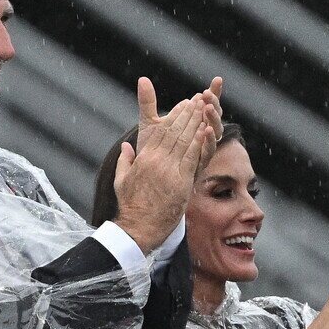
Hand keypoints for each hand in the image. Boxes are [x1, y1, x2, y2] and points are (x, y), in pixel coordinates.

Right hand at [114, 84, 212, 252]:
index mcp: (144, 158)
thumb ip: (125, 161)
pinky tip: (207, 132)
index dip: (174, 115)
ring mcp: (170, 172)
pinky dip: (200, 143)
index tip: (184, 105)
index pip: (162, 130)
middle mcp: (157, 162)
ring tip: (205, 110)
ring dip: (196, 123)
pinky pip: (193, 159)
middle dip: (188, 114)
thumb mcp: (121, 180)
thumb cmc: (130, 206)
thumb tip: (127, 146)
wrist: (138, 227)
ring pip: (186, 141)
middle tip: (198, 100)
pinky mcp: (182, 183)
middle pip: (176, 131)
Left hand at [135, 75, 222, 157]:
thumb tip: (142, 79)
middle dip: (214, 103)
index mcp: (194, 124)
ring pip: (215, 132)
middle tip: (209, 92)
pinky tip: (207, 129)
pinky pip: (208, 152)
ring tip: (208, 107)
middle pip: (214, 116)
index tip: (218, 79)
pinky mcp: (198, 165)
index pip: (208, 104)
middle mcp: (201, 136)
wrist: (147, 177)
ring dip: (213, 119)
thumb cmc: (150, 149)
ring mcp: (201, 150)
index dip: (214, 92)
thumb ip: (148, 102)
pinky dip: (208, 141)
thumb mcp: (150, 123)